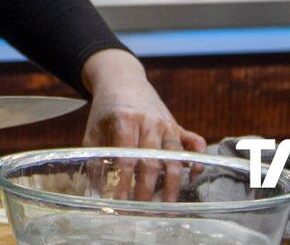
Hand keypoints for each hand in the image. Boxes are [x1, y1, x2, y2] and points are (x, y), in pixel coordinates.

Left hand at [80, 49, 204, 200]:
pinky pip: (194, 142)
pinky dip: (196, 159)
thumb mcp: (93, 130)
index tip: (121, 201)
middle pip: (151, 160)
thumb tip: (93, 191)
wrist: (122, 80)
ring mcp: (166, 123)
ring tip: (168, 205)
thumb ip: (93, 159)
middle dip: (148, 189)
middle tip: (143, 210)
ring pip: (173, 156)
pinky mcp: (177, 125)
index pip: (126, 157)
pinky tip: (192, 176)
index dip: (124, 181)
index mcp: (125, 119)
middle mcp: (149, 121)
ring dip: (173, 183)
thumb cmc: (105, 109)